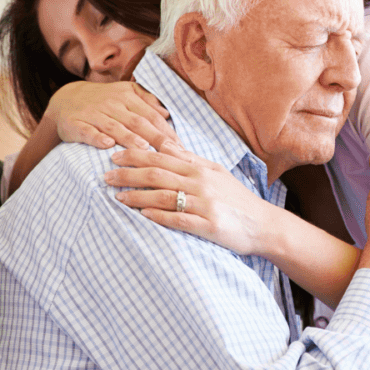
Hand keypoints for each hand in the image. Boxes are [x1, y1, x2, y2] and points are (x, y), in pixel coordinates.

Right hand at [46, 81, 179, 151]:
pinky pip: (87, 130)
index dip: (167, 132)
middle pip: (137, 121)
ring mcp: (93, 113)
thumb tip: (166, 113)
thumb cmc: (103, 101)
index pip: (152, 116)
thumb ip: (146, 102)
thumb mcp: (125, 95)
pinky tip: (107, 145)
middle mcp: (111, 103)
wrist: (65, 99)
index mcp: (127, 96)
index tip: (181, 148)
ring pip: (113, 126)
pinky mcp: (75, 123)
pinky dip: (96, 137)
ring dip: (128, 137)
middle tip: (170, 153)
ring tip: (143, 148)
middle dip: (155, 137)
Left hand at [104, 141, 276, 255]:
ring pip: (163, 197)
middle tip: (106, 177)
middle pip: (156, 175)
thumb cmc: (237, 198)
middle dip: (127, 174)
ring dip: (136, 196)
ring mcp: (205, 205)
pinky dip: (158, 216)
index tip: (113, 156)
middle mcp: (200, 184)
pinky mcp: (209, 225)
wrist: (263, 224)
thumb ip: (189, 158)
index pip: (160, 158)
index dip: (134, 155)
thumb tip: (163, 144)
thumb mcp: (216, 172)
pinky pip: (178, 219)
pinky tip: (142, 215)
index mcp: (200, 169)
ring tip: (117, 197)